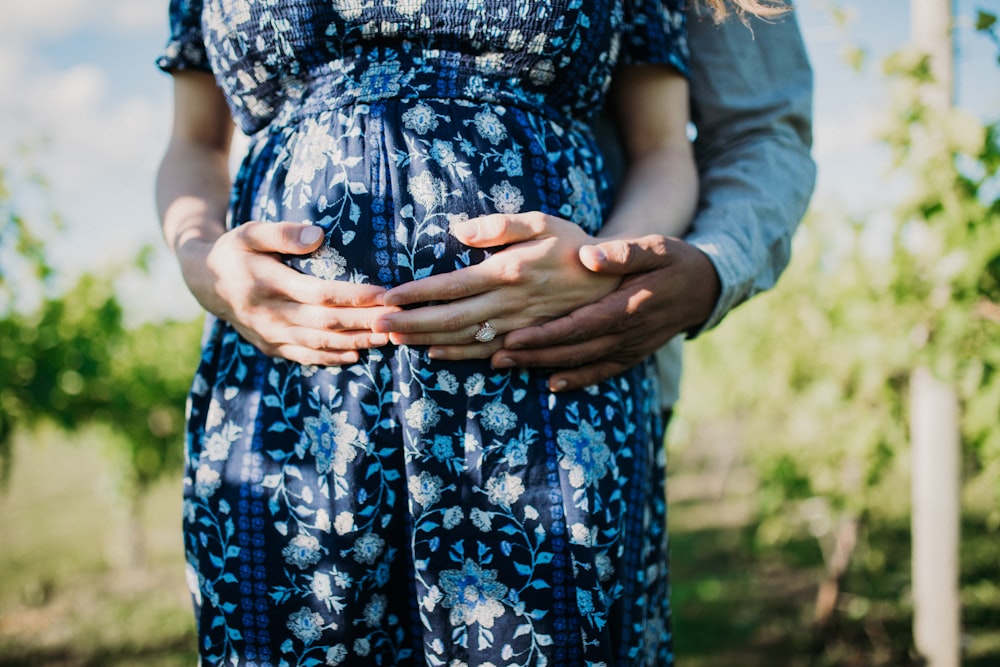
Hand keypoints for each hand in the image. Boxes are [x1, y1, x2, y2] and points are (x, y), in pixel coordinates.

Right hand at [179, 221, 397, 365]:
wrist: (204, 283)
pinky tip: (357, 355)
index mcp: (267, 283)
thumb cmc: (235, 250)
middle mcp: (269, 314)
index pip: (319, 293)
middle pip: (325, 323)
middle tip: (397, 319)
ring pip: (318, 343)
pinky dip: (331, 358)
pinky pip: (304, 356)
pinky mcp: (270, 347)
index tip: (384, 294)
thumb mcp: (249, 231)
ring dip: (355, 342)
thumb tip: (318, 234)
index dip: (353, 296)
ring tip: (387, 338)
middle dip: (364, 323)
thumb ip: (282, 232)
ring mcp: (269, 335)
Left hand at [371, 212, 621, 358]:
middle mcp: (509, 303)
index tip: (385, 297)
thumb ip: (501, 225)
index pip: (451, 285)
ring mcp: (518, 326)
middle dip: (409, 323)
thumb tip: (460, 232)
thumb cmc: (573, 245)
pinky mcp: (527, 340)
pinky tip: (433, 354)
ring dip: (426, 340)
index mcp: (508, 271)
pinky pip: (486, 352)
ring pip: (463, 338)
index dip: (416, 294)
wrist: (615, 280)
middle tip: (373, 326)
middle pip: (449, 317)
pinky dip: (458, 356)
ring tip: (392, 340)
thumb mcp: (543, 222)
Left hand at [494, 234, 720, 390]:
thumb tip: (588, 256)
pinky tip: (553, 387)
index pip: (580, 325)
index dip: (547, 335)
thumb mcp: (655, 247)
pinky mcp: (632, 355)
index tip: (514, 338)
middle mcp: (628, 333)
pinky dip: (577, 381)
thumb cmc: (673, 260)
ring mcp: (631, 348)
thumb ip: (623, 252)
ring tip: (505, 367)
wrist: (705, 287)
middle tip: (494, 357)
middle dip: (533, 355)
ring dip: (543, 367)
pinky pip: (602, 373)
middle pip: (574, 349)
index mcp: (628, 306)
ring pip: (582, 363)